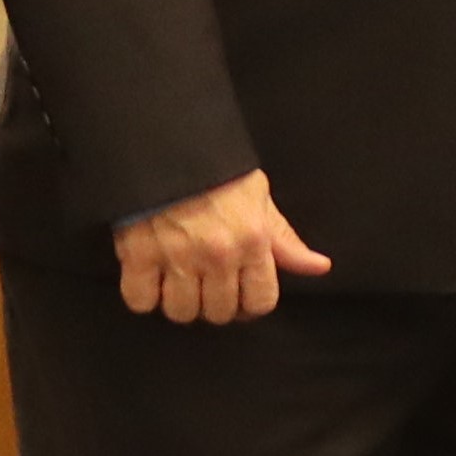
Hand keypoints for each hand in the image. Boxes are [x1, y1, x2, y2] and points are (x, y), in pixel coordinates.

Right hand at [115, 169, 328, 324]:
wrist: (165, 143)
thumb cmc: (214, 170)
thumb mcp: (258, 198)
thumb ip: (285, 240)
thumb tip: (318, 267)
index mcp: (253, 241)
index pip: (261, 302)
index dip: (249, 304)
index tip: (238, 296)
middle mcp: (218, 254)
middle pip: (218, 312)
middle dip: (213, 303)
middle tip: (205, 283)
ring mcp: (176, 256)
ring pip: (181, 312)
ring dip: (178, 301)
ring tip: (176, 280)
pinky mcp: (137, 254)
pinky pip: (139, 301)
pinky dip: (142, 295)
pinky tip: (149, 277)